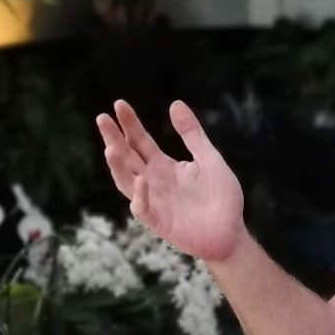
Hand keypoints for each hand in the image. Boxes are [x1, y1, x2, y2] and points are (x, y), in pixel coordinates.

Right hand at [97, 100, 245, 260]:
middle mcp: (153, 182)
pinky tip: (141, 180)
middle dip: (114, 139)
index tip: (119, 104)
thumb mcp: (209, 158)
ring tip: (111, 148)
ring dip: (117, 167)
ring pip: (126, 183)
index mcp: (163, 166)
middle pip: (127, 158)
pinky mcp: (159, 222)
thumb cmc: (221, 197)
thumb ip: (192, 134)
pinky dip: (140, 196)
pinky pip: (143, 210)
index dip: (129, 124)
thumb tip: (175, 103)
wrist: (232, 231)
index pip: (140, 141)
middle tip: (102, 118)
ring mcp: (154, 202)